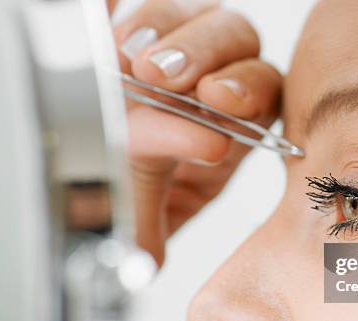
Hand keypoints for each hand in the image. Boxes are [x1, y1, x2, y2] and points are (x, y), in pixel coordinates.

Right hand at [111, 0, 281, 265]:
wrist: (106, 168)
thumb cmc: (138, 188)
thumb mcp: (147, 205)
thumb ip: (147, 220)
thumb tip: (141, 258)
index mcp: (235, 118)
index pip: (255, 95)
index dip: (240, 100)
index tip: (209, 133)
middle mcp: (212, 76)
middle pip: (235, 38)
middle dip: (199, 54)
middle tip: (159, 77)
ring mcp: (173, 48)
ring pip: (191, 13)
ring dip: (159, 28)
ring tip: (124, 54)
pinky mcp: (130, 31)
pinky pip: (135, 9)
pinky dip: (114, 7)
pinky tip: (102, 13)